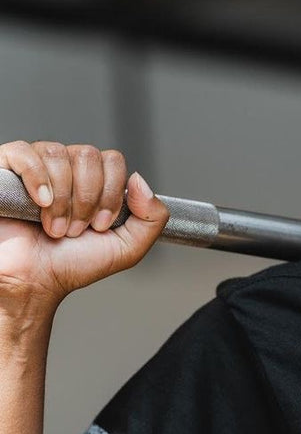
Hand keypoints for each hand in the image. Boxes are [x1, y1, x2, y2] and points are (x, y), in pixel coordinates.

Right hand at [0, 140, 168, 313]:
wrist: (35, 281)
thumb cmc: (73, 264)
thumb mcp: (128, 248)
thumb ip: (152, 218)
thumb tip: (140, 179)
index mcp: (92, 180)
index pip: (112, 160)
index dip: (111, 193)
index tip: (100, 224)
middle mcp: (65, 168)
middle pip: (88, 155)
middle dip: (87, 199)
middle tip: (76, 229)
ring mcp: (35, 166)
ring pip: (58, 154)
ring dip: (62, 200)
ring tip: (56, 228)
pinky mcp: (5, 169)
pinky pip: (23, 152)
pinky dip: (37, 179)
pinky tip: (40, 203)